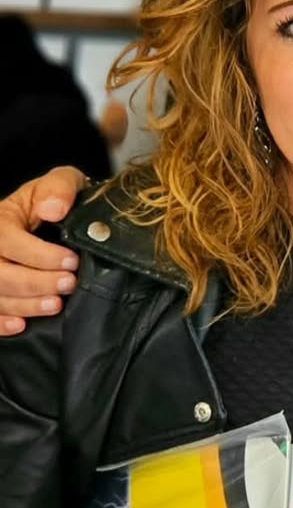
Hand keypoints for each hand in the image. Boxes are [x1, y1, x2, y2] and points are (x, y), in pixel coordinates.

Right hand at [0, 167, 86, 334]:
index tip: (71, 261)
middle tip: (68, 284)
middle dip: (35, 282)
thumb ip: (60, 188)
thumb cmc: (54, 201)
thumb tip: (53, 210)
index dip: (39, 255)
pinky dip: (1, 323)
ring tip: (55, 304)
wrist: (52, 217)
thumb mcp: (63, 183)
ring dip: (25, 304)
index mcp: (0, 219)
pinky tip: (21, 325)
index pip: (7, 239)